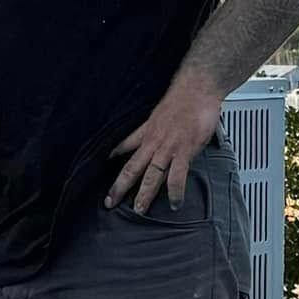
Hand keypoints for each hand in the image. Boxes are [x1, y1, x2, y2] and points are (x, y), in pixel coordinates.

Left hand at [105, 76, 223, 213]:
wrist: (196, 88)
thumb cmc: (184, 96)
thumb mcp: (161, 111)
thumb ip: (157, 125)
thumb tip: (158, 131)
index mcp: (147, 131)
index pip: (124, 146)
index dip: (112, 157)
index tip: (102, 167)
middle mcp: (153, 142)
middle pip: (131, 168)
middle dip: (119, 187)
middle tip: (110, 202)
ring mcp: (168, 148)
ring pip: (150, 176)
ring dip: (143, 194)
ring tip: (139, 210)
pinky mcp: (184, 151)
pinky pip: (177, 176)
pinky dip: (175, 192)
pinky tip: (175, 203)